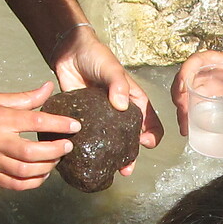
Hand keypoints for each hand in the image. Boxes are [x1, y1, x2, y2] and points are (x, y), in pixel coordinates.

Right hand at [0, 81, 79, 189]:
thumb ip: (24, 98)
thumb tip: (48, 88)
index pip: (36, 120)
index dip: (59, 124)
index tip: (75, 126)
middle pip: (33, 152)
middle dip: (56, 150)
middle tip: (67, 146)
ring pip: (27, 171)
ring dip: (47, 167)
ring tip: (56, 160)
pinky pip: (17, 185)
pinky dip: (34, 182)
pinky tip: (42, 174)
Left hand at [53, 29, 163, 168]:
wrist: (70, 54)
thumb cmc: (97, 57)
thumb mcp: (112, 68)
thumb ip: (118, 84)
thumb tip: (121, 105)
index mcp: (132, 100)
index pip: (149, 120)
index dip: (152, 134)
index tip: (147, 144)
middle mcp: (119, 113)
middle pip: (130, 138)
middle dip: (130, 155)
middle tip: (126, 168)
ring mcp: (102, 118)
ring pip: (109, 142)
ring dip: (110, 157)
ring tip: (108, 170)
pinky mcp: (84, 120)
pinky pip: (89, 137)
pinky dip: (89, 149)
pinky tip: (86, 159)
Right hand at [171, 48, 222, 136]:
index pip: (197, 61)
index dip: (185, 72)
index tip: (182, 89)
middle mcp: (215, 72)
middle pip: (188, 80)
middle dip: (179, 97)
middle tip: (183, 118)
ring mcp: (216, 85)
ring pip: (190, 94)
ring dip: (183, 110)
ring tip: (185, 129)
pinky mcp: (219, 97)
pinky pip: (201, 105)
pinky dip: (193, 116)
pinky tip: (192, 130)